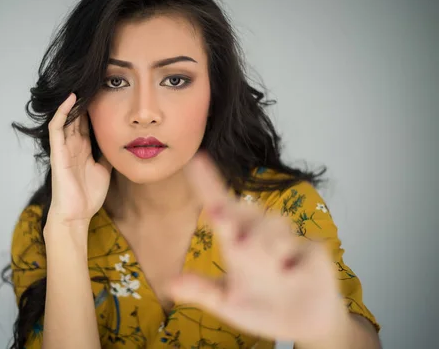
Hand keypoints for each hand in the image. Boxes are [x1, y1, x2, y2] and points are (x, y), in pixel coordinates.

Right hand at [46, 93, 112, 227]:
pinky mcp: (58, 152)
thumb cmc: (88, 196)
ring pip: (66, 117)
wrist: (76, 215)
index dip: (95, 107)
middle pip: (78, 116)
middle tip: (96, 80)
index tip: (106, 91)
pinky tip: (72, 98)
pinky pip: (57, 127)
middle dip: (86, 100)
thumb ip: (108, 155)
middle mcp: (72, 145)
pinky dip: (63, 112)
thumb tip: (121, 142)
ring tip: (84, 83)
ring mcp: (64, 147)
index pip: (88, 122)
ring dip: (74, 101)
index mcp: (83, 149)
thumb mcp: (105, 169)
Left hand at [169, 152, 345, 342]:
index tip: (196, 160)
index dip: (208, 183)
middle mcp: (258, 233)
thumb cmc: (259, 308)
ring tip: (275, 271)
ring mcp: (286, 239)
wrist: (302, 325)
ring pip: (275, 224)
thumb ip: (203, 292)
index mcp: (235, 242)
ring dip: (269, 246)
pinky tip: (294, 275)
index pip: (219, 205)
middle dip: (242, 223)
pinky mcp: (313, 249)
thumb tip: (172, 284)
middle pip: (249, 210)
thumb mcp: (227, 304)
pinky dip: (296, 265)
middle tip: (240, 243)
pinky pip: (304, 248)